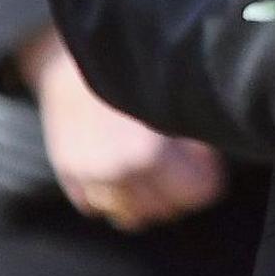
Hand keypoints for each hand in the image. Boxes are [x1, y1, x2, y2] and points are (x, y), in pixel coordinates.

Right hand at [15, 27, 226, 232]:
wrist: (66, 58)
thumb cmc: (127, 73)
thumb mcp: (170, 99)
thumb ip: (192, 136)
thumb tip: (208, 161)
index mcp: (148, 154)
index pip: (197, 194)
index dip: (206, 176)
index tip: (205, 162)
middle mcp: (116, 173)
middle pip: (164, 211)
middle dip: (178, 191)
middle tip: (181, 166)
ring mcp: (87, 178)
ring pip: (129, 217)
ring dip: (144, 200)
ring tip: (151, 172)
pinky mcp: (67, 176)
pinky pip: (95, 207)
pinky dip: (111, 196)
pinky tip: (120, 171)